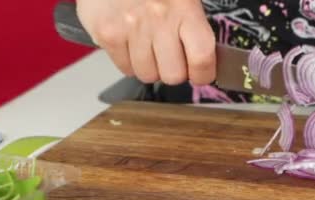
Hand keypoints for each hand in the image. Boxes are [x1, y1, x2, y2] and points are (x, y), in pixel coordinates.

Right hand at [77, 0, 215, 84]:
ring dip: (151, 67)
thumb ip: (196, 24)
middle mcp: (159, 18)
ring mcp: (130, 27)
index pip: (202, 58)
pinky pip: (124, 68)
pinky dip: (129, 61)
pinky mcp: (107, 33)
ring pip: (148, 75)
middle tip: (171, 56)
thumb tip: (207, 59)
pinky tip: (132, 43)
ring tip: (149, 46)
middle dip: (174, 71)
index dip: (203, 73)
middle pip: (174, 75)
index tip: (201, 72)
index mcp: (185, 8)